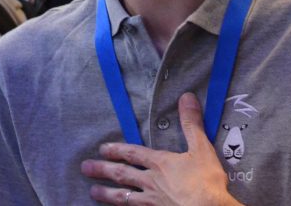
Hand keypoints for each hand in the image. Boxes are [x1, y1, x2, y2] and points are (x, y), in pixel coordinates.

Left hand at [80, 93, 241, 205]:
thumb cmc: (205, 181)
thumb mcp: (201, 148)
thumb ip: (191, 123)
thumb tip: (186, 96)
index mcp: (160, 164)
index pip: (133, 154)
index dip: (117, 150)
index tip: (102, 148)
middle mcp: (151, 182)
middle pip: (122, 175)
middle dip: (102, 169)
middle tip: (85, 167)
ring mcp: (151, 203)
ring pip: (122, 197)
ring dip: (106, 193)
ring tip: (92, 191)